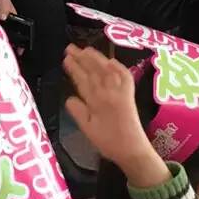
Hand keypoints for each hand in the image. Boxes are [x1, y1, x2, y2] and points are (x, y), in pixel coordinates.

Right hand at [62, 44, 167, 188]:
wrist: (133, 150)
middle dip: (82, 58)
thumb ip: (77, 112)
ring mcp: (121, 91)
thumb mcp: (87, 130)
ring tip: (86, 50)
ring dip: (96, 59)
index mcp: (97, 101)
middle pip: (94, 71)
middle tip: (70, 48)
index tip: (66, 58)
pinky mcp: (130, 94)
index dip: (74, 68)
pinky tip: (111, 61)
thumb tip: (69, 97)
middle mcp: (109, 92)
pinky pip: (124, 75)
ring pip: (107, 70)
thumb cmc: (108, 143)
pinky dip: (117, 67)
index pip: (82, 80)